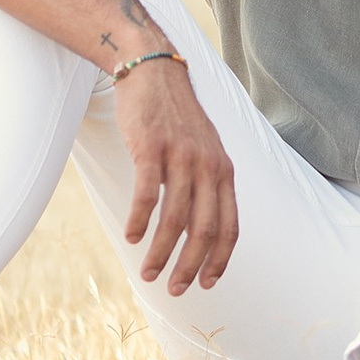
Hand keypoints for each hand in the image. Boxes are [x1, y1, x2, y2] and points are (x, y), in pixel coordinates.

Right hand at [115, 56, 238, 293]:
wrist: (153, 70)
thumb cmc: (176, 116)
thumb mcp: (205, 148)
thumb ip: (208, 183)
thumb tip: (203, 228)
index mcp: (223, 170)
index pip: (230, 227)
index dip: (219, 261)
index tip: (206, 284)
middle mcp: (208, 165)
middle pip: (204, 230)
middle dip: (190, 267)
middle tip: (174, 289)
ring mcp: (180, 156)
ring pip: (174, 219)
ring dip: (160, 252)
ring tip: (147, 271)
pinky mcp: (151, 147)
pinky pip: (146, 194)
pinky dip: (138, 221)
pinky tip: (130, 236)